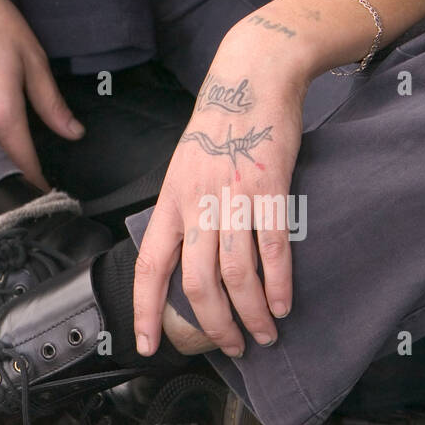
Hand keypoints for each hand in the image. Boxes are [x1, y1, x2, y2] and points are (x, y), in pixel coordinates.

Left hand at [133, 27, 309, 357]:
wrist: (252, 77)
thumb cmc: (219, 129)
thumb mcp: (183, 172)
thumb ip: (182, 214)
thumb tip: (181, 258)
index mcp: (169, 204)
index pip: (149, 267)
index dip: (143, 310)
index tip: (147, 344)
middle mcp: (196, 205)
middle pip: (197, 283)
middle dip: (213, 325)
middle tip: (229, 347)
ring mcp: (233, 198)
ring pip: (236, 274)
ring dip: (250, 314)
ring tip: (262, 336)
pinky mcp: (270, 189)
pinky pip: (272, 248)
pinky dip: (277, 284)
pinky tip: (281, 306)